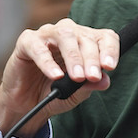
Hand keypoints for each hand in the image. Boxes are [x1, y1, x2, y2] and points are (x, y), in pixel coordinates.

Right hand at [0, 18, 119, 135]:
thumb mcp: (76, 93)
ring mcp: (48, 34)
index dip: (110, 50)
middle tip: (93, 77)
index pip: (105, 37)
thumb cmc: (54, 93)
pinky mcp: (27, 41)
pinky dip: (48, 62)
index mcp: (86, 42)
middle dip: (92, 59)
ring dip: (74, 57)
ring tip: (77, 76)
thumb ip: (89, 86)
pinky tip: (55, 76)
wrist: (27, 103)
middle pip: (86, 38)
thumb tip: (105, 81)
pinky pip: (39, 48)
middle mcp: (69, 33)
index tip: (109, 67)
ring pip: (65, 36)